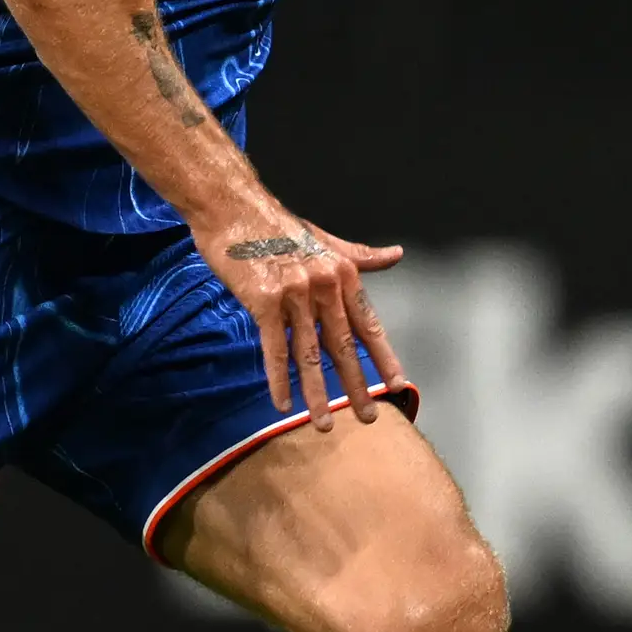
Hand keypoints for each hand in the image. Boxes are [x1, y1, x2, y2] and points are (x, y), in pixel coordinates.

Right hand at [200, 214, 407, 427]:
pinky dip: (278, 379)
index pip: (368, 323)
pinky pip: (275, 349)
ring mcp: (295, 294)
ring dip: (316, 394)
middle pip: (342, 346)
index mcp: (342, 273)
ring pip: (308, 355)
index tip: (398, 384)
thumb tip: (396, 254)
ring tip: (322, 424)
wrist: (234, 207)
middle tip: (367, 417)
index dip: (383, 356)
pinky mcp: (264, 301)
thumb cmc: (277, 226)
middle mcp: (324, 285)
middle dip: (355, 385)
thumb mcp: (325, 239)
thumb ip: (360, 256)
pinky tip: (282, 403)